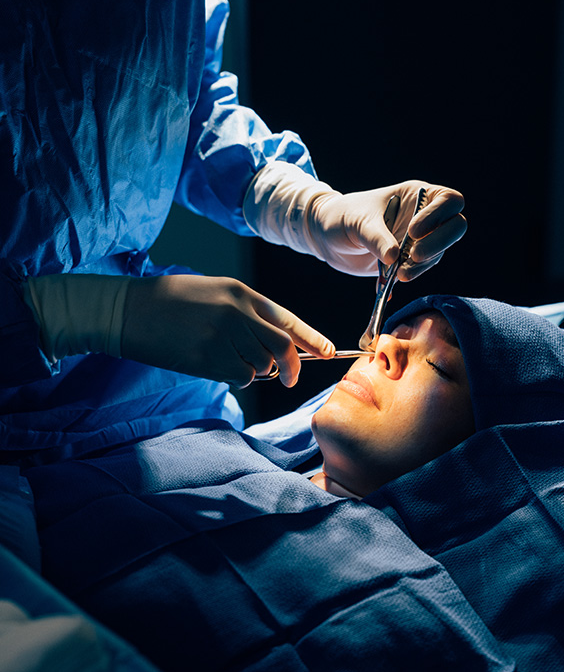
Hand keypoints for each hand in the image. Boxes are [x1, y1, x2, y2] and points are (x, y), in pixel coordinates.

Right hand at [122, 276, 334, 387]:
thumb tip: (275, 344)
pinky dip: (238, 379)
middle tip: (289, 377)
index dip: (313, 339)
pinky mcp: (207, 357)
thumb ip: (246, 313)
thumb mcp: (215, 292)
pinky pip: (240, 377)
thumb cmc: (171, 302)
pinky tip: (220, 368)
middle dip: (292, 367)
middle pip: (283, 348)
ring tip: (232, 361)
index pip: (288, 320)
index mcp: (241, 293)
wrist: (128, 310)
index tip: (327, 352)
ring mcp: (223, 336)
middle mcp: (237, 313)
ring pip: (261, 365)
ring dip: (256, 371)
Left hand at [307, 180, 466, 277]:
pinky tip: (394, 281)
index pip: (448, 200)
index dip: (438, 216)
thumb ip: (376, 237)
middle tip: (413, 256)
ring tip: (399, 273)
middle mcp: (423, 216)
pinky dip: (412, 275)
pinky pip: (421, 269)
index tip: (413, 232)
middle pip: (455, 227)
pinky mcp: (409, 260)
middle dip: (439, 243)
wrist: (326, 237)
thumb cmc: (341, 217)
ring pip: (439, 252)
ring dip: (423, 264)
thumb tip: (395, 258)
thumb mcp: (357, 223)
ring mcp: (418, 239)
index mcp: (415, 195)